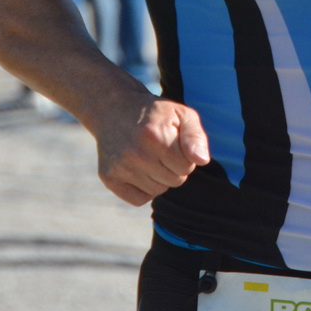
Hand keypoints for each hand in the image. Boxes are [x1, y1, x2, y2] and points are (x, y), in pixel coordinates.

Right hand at [93, 94, 210, 206]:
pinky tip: (139, 170)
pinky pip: (139, 200)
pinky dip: (144, 190)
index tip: (174, 142)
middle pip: (174, 181)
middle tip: (161, 149)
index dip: (185, 156)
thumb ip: (195, 136)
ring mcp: (120, 167)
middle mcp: (135, 153)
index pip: (187, 167)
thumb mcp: (180, 114)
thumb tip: (202, 160)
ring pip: (158, 191)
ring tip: (150, 157)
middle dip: (174, 167)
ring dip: (159, 178)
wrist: (114, 109)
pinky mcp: (109, 178)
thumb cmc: (154, 115)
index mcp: (155, 136)